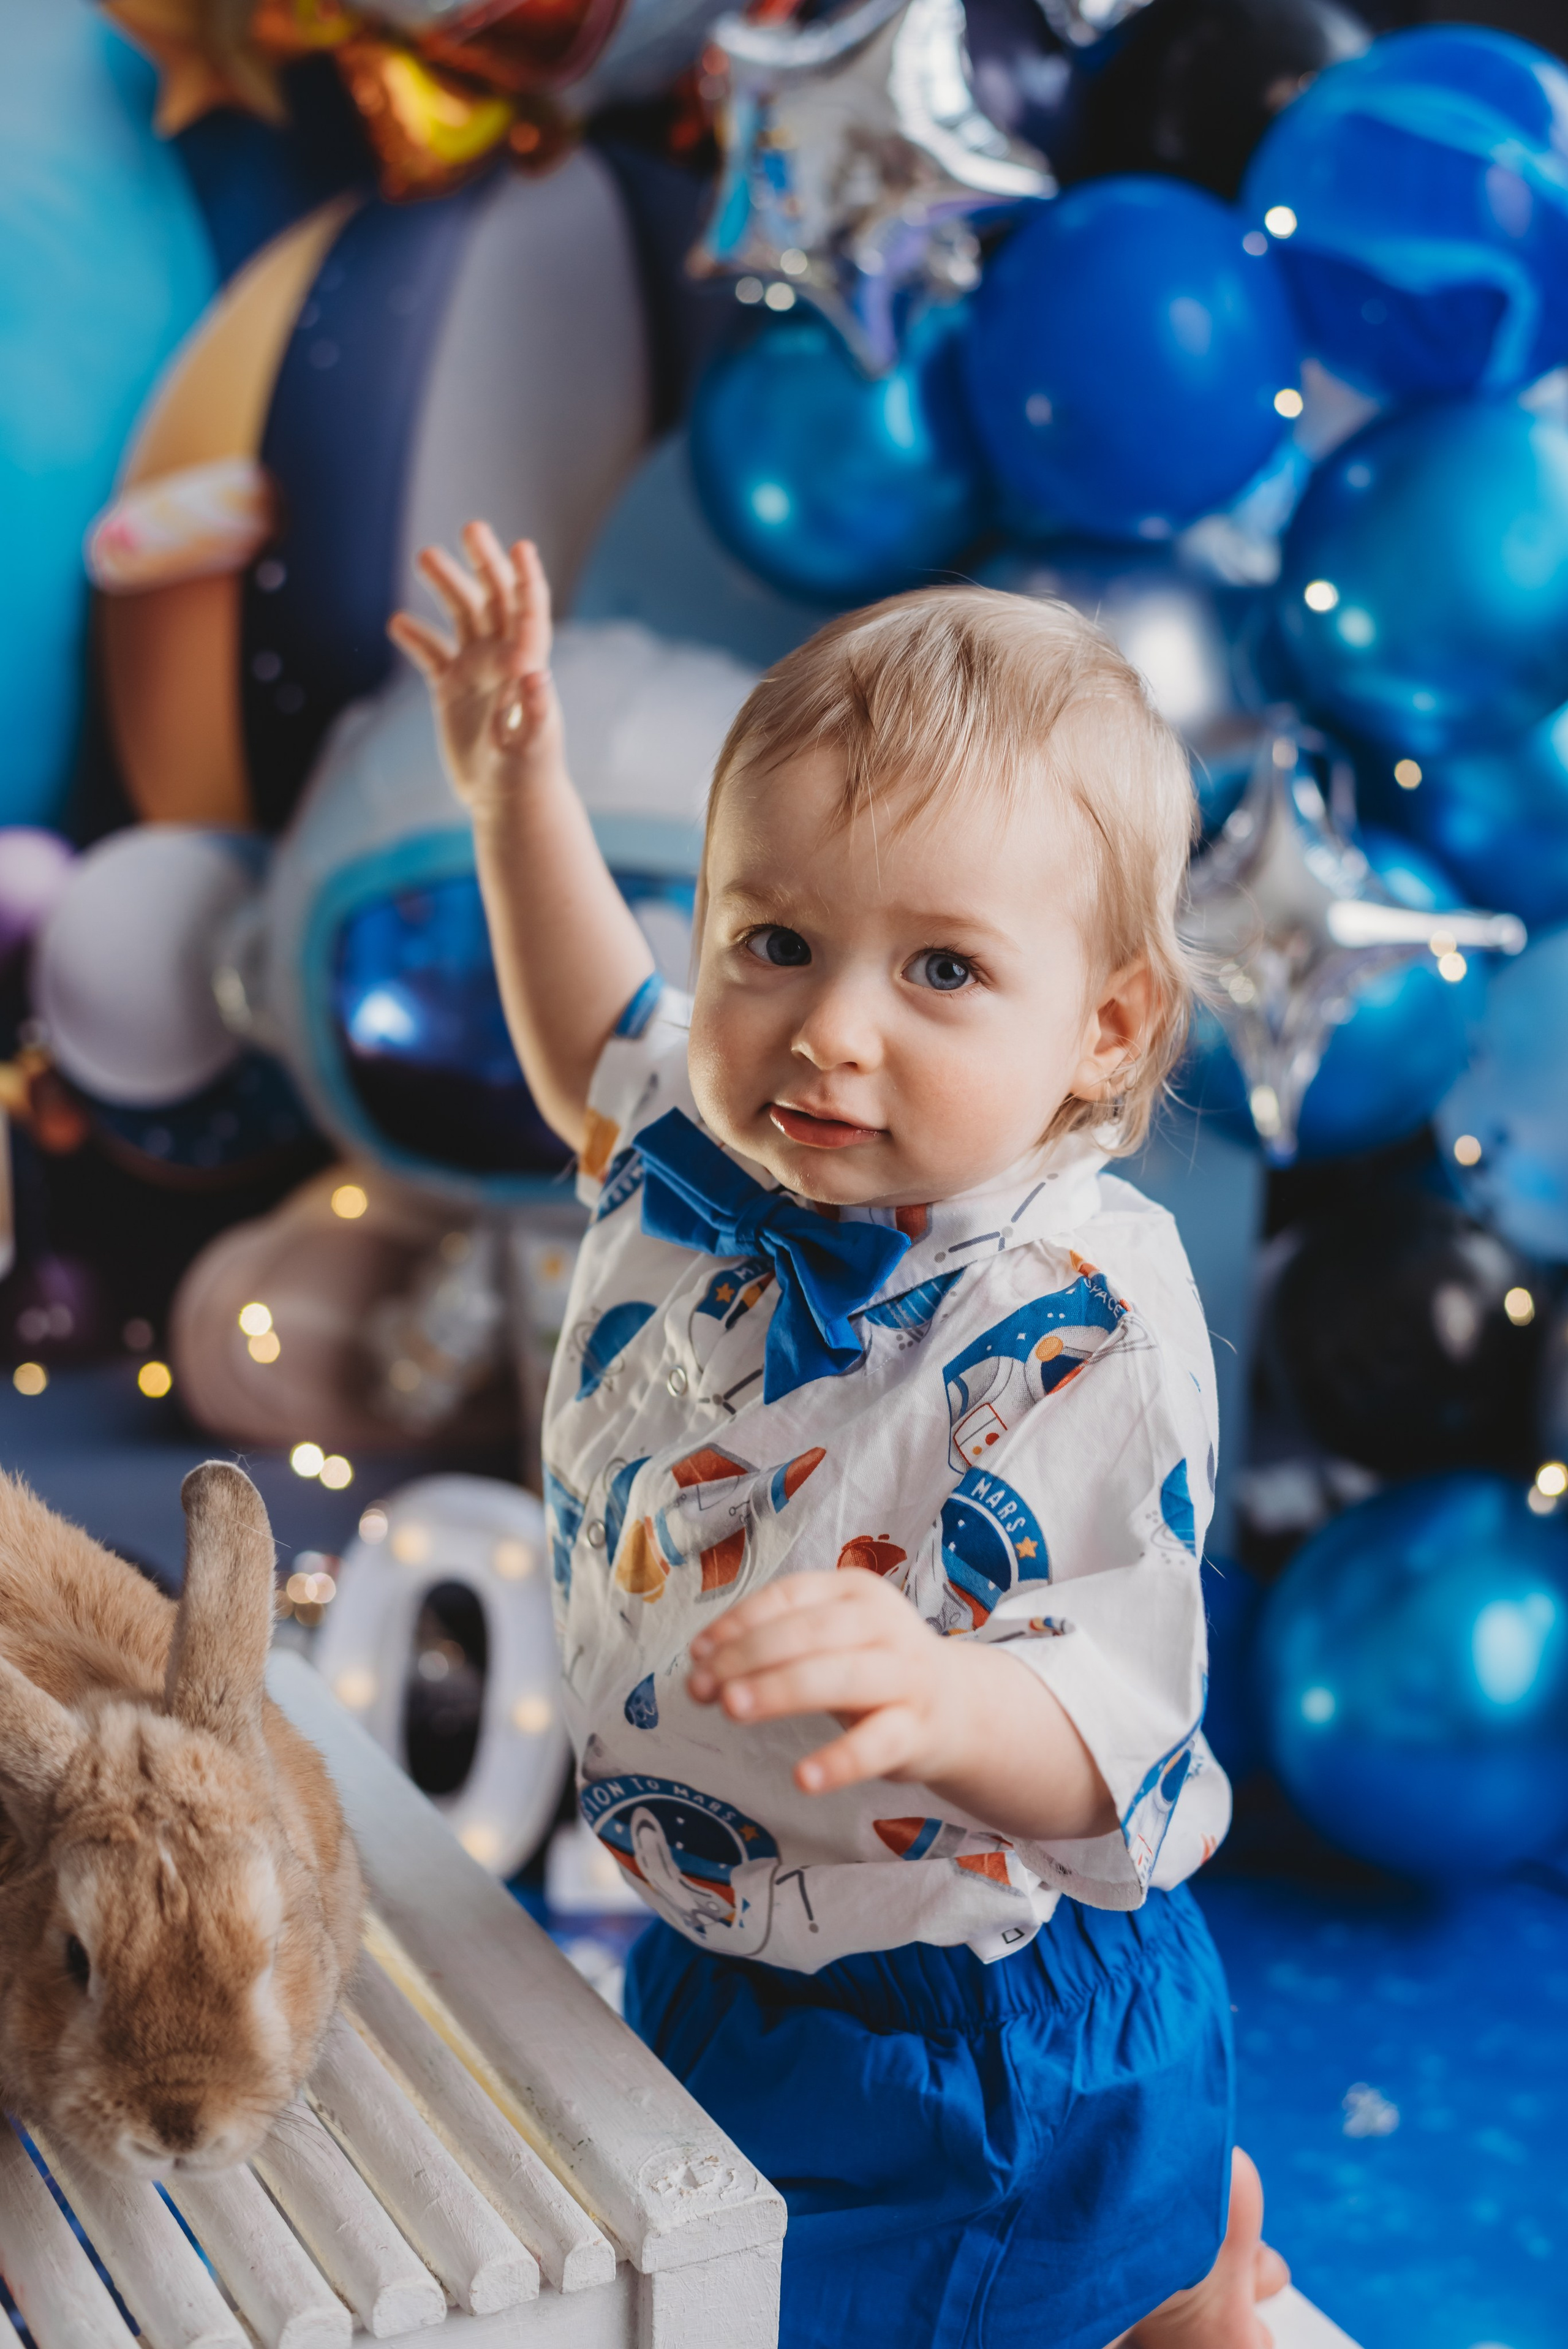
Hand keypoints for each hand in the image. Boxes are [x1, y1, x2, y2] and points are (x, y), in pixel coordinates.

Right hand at [388, 524, 562, 819]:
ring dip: (445, 585)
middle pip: (494, 598)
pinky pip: (431, 654)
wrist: (508, 801)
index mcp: (526, 664)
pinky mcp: (451, 689)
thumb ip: (535, 707)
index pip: (528, 610)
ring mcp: (475, 671)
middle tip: (471, 527)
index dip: (526, 577)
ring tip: (423, 555)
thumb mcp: (532, 744)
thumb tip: (537, 672)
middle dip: (483, 562)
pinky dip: (416, 638)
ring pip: (461, 616)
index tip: (520, 546)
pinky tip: (397, 623)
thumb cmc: (527, 774)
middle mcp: (502, 659)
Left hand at [687, 1568, 983, 1795]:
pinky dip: (839, 1760)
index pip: (789, 1596)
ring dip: (780, 1690)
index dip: (738, 1622)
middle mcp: (884, 1624)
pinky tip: (803, 1777)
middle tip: (701, 1686)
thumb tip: (701, 1667)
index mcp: (855, 1591)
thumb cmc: (871, 1666)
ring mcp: (905, 1675)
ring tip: (732, 1709)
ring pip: (839, 1676)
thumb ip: (773, 1648)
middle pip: (809, 1633)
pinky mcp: (917, 1729)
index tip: (697, 1654)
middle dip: (749, 1656)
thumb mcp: (829, 1642)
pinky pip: (876, 1743)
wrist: (956, 1708)